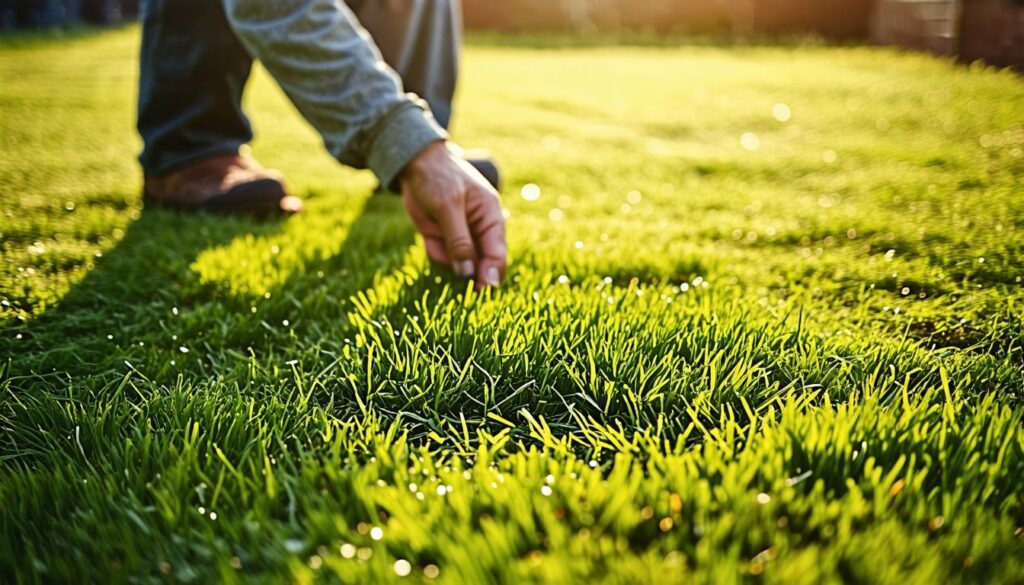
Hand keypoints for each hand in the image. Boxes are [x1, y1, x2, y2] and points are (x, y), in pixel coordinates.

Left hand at [399, 141, 506, 288]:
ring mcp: (463, 237)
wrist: (415, 164)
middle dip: (472, 277)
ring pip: (461, 266)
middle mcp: (480, 230)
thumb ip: (458, 240)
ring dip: (448, 262)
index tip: (484, 291)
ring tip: (434, 236)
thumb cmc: (438, 177)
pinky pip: (443, 259)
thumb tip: (468, 274)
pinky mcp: (445, 240)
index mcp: (491, 217)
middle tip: (463, 293)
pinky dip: (435, 253)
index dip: (492, 274)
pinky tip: (428, 235)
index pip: (497, 253)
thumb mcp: (447, 206)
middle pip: (483, 265)